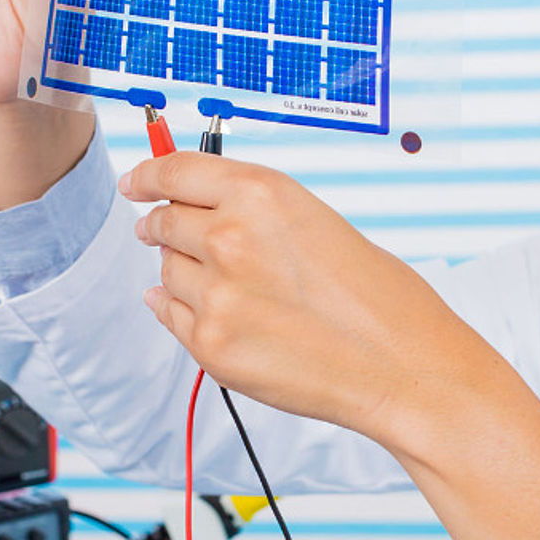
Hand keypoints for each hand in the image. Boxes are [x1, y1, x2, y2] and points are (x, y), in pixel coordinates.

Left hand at [122, 151, 539, 539]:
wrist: (404, 367)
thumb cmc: (380, 297)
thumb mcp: (317, 223)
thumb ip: (252, 214)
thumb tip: (194, 218)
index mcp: (260, 194)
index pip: (174, 171)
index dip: (147, 175)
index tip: (135, 183)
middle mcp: (229, 237)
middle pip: (164, 222)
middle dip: (166, 228)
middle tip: (172, 236)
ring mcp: (215, 295)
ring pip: (168, 272)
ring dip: (187, 275)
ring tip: (238, 291)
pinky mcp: (211, 346)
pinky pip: (173, 317)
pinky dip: (187, 313)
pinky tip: (223, 317)